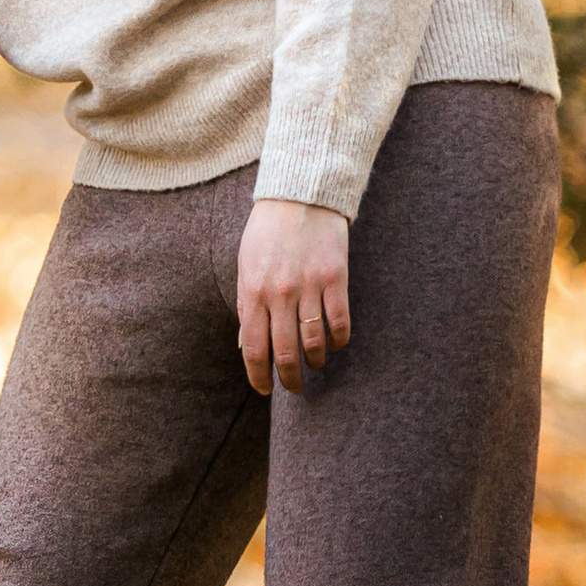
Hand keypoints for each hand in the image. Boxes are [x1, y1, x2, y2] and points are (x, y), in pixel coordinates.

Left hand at [238, 198, 351, 395]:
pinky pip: (340, 323)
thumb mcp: (245, 264)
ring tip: (314, 365)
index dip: (259, 376)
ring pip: (313, 343)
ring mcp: (309, 286)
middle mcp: (279, 293)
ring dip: (314, 362)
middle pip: (284, 353)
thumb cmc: (268, 232)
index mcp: (253, 291)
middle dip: (289, 379)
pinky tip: (335, 344)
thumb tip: (247, 344)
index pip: (253, 348)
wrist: (300, 196)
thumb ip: (247, 303)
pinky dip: (338, 341)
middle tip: (293, 388)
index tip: (265, 389)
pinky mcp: (335, 278)